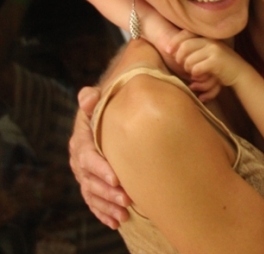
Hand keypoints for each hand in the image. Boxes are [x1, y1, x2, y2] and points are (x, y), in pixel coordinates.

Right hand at [69, 87, 130, 228]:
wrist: (107, 117)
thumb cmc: (105, 108)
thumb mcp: (99, 100)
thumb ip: (92, 98)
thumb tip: (88, 97)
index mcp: (81, 140)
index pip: (87, 156)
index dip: (100, 168)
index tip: (116, 177)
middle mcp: (79, 160)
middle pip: (90, 180)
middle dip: (107, 192)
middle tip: (127, 199)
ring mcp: (84, 175)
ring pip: (92, 194)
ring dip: (107, 206)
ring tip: (123, 215)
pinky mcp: (92, 185)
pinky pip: (94, 202)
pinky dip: (103, 213)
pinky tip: (116, 222)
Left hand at [166, 30, 222, 100]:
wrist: (240, 74)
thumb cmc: (221, 66)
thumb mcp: (208, 54)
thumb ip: (195, 50)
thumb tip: (171, 50)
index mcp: (207, 38)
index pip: (186, 33)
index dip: (174, 41)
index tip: (168, 51)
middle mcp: (210, 41)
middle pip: (184, 47)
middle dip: (179, 58)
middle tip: (182, 67)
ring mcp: (214, 50)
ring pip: (189, 60)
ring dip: (188, 70)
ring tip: (194, 74)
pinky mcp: (216, 61)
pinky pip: (196, 68)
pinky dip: (196, 75)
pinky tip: (200, 77)